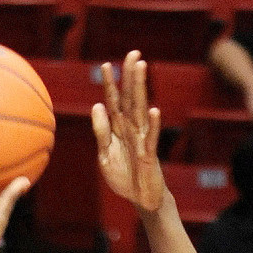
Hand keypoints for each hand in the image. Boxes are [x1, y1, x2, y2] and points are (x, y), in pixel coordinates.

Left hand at [91, 52, 163, 213]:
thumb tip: (97, 106)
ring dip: (141, 89)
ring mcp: (142, 140)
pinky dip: (153, 126)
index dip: (110, 85)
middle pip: (131, 99)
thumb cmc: (124, 177)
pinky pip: (151, 138)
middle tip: (133, 53)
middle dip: (130, 77)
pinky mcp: (150, 155)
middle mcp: (131, 130)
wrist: (141, 199)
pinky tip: (155, 111)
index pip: (114, 102)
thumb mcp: (105, 156)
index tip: (105, 65)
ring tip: (142, 68)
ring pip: (141, 111)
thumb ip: (101, 133)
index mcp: (118, 129)